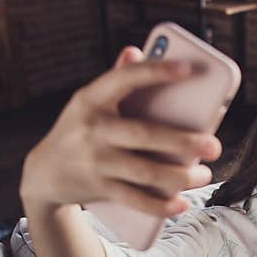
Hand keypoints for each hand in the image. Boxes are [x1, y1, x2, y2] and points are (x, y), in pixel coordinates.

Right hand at [19, 46, 221, 217]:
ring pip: (144, 172)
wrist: (43, 173)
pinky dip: (160, 205)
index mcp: (91, 98)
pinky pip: (134, 199)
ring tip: (204, 175)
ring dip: (179, 176)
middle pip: (144, 135)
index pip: (125, 79)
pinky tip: (181, 204)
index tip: (188, 69)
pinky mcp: (98, 188)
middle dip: (182, 141)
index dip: (156, 72)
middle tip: (214, 145)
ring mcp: (95, 161)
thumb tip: (136, 51)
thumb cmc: (80, 130)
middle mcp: (92, 129)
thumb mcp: (89, 102)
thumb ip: (115, 79)